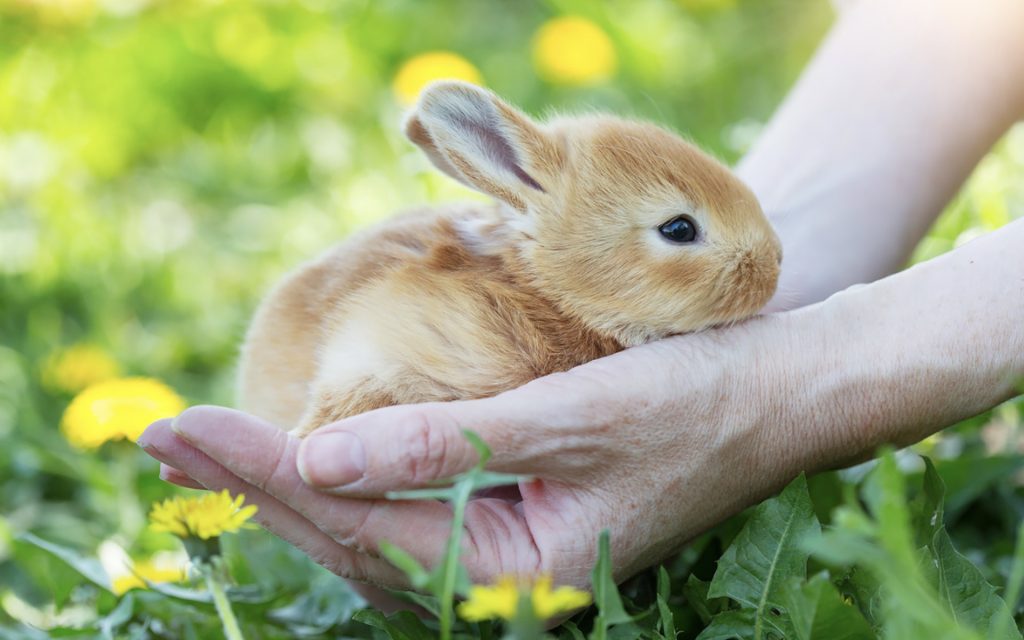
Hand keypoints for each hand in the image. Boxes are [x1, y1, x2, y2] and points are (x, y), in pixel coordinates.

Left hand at [139, 316, 802, 588]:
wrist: (772, 397)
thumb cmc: (693, 405)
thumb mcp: (573, 417)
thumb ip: (447, 445)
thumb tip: (318, 461)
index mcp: (517, 574)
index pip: (361, 528)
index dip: (265, 477)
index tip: (181, 429)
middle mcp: (500, 579)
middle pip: (348, 539)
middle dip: (252, 485)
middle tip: (160, 434)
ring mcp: (503, 552)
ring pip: (366, 532)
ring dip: (285, 487)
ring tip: (206, 446)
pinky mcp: (509, 518)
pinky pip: (402, 515)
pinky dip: (342, 484)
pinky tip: (300, 459)